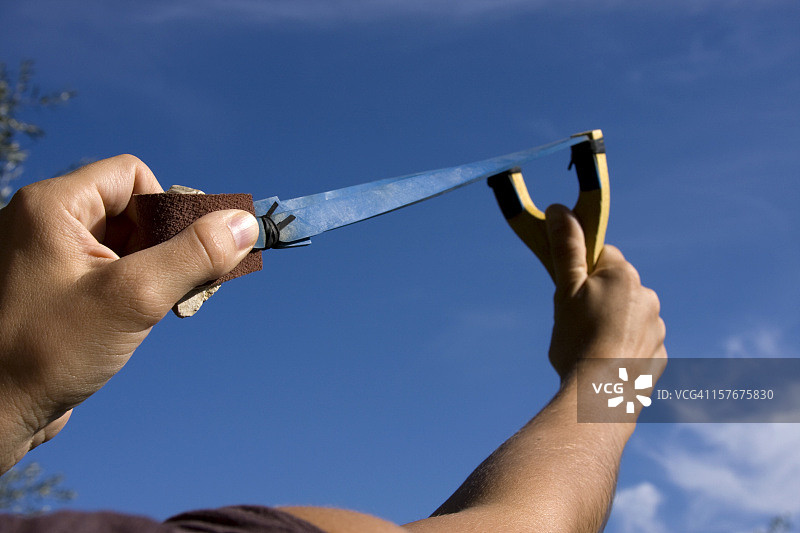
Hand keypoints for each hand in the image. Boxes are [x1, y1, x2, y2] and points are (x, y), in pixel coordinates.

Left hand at [0, 155, 258, 473]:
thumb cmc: (45, 353)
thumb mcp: (133, 297)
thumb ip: (193, 256)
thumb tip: (245, 224)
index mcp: (53, 207)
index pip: (132, 176)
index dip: (166, 210)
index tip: (179, 255)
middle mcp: (45, 224)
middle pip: (131, 210)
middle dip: (165, 246)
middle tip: (175, 287)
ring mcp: (47, 259)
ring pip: (123, 244)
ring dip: (153, 272)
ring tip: (150, 311)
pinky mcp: (53, 292)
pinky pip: (107, 273)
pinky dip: (133, 291)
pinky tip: (132, 323)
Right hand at [544, 204, 665, 380]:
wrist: (600, 397)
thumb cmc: (578, 340)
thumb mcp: (565, 290)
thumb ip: (566, 248)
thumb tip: (560, 209)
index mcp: (624, 275)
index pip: (602, 255)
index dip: (581, 271)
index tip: (569, 291)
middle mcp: (648, 296)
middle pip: (616, 286)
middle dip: (596, 298)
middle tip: (574, 322)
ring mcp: (657, 328)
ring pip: (628, 315)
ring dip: (611, 324)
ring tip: (587, 347)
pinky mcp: (660, 357)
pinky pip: (638, 343)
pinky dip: (623, 348)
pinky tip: (604, 364)